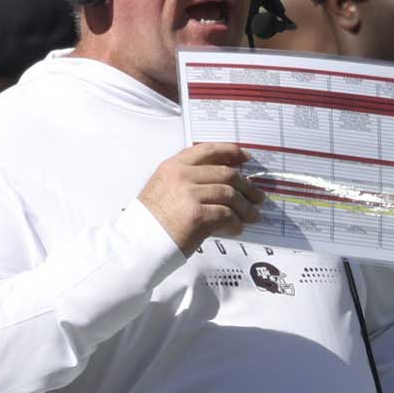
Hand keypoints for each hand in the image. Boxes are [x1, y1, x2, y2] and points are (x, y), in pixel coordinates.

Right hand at [137, 143, 265, 251]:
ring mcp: (190, 194)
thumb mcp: (162, 187)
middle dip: (246, 186)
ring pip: (230, 195)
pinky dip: (235, 222)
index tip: (245, 158)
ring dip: (245, 207)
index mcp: (173, 166)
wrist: (138, 242)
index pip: (208, 150)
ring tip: (252, 215)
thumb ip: (186, 178)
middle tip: (256, 196)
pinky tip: (236, 228)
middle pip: (226, 173)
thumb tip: (221, 182)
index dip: (231, 152)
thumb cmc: (150, 220)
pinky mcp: (197, 215)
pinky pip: (226, 215)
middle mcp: (182, 176)